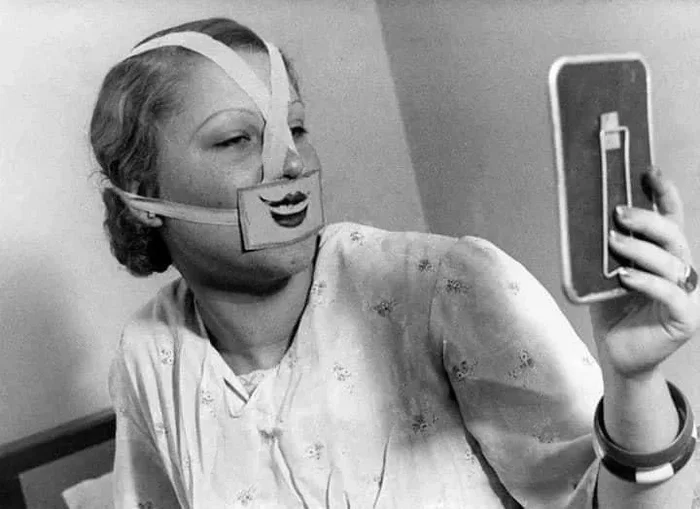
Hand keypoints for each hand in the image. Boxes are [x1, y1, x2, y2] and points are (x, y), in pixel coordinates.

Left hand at [590, 168, 699, 378]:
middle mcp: (683, 271)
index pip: (671, 219)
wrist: (616, 353)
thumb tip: (586, 218)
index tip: (648, 172)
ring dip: (641, 249)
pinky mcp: (686, 318)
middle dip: (646, 220)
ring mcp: (689, 294)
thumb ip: (605, 251)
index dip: (664, 194)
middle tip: (617, 212)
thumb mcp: (606, 274)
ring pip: (672, 262)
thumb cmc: (612, 311)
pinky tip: (626, 277)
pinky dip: (647, 282)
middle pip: (673, 236)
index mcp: (666, 256)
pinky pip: (671, 294)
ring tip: (613, 243)